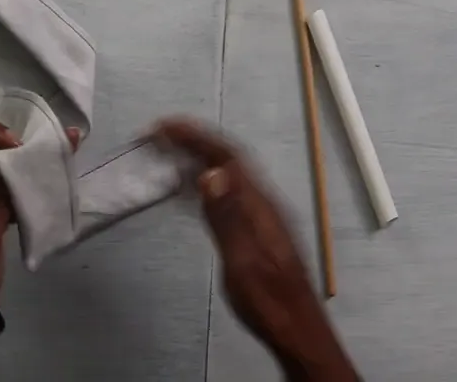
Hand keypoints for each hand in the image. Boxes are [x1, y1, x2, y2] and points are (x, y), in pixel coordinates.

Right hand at [154, 117, 356, 381]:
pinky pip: (228, 194)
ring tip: (168, 155)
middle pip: (228, 160)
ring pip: (228, 175)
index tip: (166, 127)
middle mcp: (263, 203)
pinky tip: (191, 192)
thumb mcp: (243, 262)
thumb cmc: (269, 301)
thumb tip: (210, 174)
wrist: (295, 329)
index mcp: (260, 205)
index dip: (196, 137)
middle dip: (195, 142)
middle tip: (160, 136)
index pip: (227, 157)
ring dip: (198, 160)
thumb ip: (226, 217)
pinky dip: (205, 184)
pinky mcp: (257, 231)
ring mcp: (262, 216)